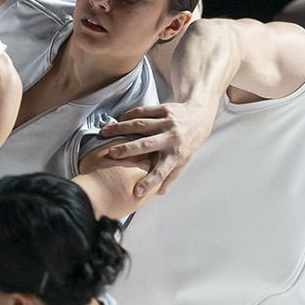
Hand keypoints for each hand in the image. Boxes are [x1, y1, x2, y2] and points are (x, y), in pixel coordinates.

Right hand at [94, 101, 217, 197]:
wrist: (200, 117)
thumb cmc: (189, 143)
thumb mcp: (183, 162)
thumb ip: (170, 177)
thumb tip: (157, 194)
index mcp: (176, 156)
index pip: (162, 172)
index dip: (149, 183)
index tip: (136, 192)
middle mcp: (171, 139)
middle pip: (147, 145)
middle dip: (128, 149)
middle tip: (111, 154)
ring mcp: (167, 123)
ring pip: (141, 125)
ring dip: (121, 128)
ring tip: (104, 132)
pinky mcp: (164, 110)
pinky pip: (143, 111)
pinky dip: (128, 115)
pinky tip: (117, 119)